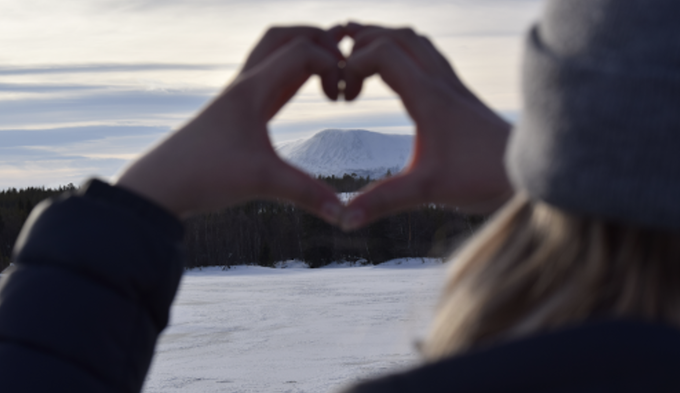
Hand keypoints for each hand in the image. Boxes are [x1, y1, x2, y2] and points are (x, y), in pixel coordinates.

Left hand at [116, 26, 345, 222]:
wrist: (160, 184)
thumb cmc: (204, 175)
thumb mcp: (262, 182)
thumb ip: (307, 195)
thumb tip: (344, 215)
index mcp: (252, 89)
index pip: (301, 51)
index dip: (332, 64)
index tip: (344, 95)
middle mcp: (244, 83)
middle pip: (283, 36)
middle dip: (318, 40)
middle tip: (344, 62)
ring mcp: (239, 95)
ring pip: (272, 51)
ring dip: (303, 52)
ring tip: (330, 73)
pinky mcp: (237, 110)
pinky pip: (268, 76)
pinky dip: (292, 72)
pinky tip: (305, 88)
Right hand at [339, 23, 512, 230]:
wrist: (529, 175)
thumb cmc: (483, 179)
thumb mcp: (426, 191)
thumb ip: (382, 202)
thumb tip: (343, 220)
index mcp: (428, 97)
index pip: (382, 53)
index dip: (352, 63)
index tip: (342, 95)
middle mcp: (440, 82)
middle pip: (398, 36)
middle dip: (362, 39)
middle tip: (336, 53)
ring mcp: (453, 84)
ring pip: (416, 41)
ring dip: (385, 39)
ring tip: (359, 51)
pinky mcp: (460, 94)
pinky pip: (430, 55)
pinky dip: (406, 51)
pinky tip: (397, 69)